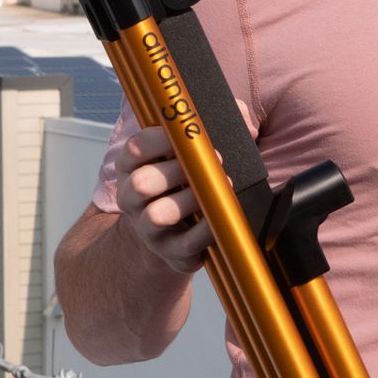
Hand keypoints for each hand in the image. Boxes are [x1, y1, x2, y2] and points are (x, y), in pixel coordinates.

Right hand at [112, 125, 214, 274]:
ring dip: (190, 201)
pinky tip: (221, 218)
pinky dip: (206, 231)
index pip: (135, 148)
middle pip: (141, 184)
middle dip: (178, 172)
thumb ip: (215, 128)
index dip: (161, 140)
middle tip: (214, 163)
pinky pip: (184, 244)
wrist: (171, 232)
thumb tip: (244, 124)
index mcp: (133, 167)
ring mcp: (147, 228)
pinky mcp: (168, 252)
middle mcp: (132, 197)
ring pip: (157, 215)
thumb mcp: (193, 152)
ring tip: (217, 191)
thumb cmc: (186, 181)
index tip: (190, 135)